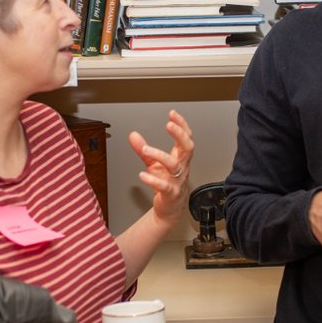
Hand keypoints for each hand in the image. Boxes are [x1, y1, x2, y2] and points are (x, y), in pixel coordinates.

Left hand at [128, 110, 194, 225]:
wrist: (169, 208)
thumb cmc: (165, 184)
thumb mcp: (152, 163)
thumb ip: (143, 149)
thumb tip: (133, 135)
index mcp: (180, 158)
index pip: (186, 138)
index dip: (182, 125)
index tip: (173, 114)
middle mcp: (181, 167)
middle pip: (187, 148)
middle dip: (180, 135)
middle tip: (170, 125)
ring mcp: (177, 180)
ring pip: (174, 165)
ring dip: (159, 155)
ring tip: (145, 149)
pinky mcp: (170, 194)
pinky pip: (164, 186)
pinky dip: (153, 180)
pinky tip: (143, 175)